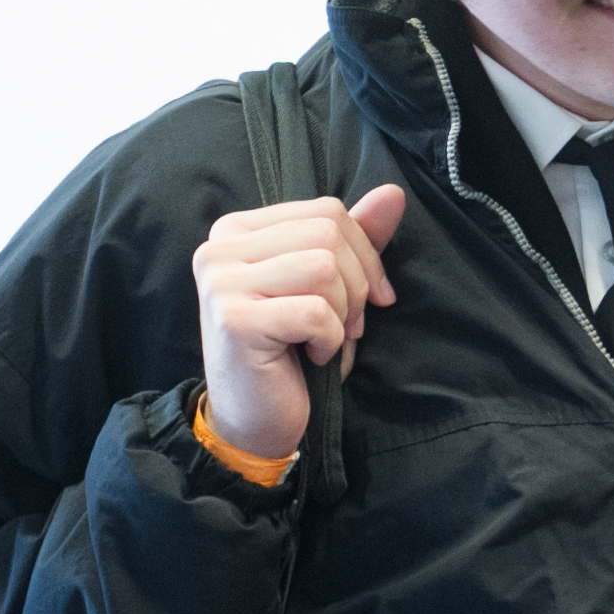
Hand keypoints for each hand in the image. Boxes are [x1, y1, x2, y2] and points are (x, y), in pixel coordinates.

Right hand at [194, 184, 408, 461]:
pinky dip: (330, 340)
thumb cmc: (292, 351)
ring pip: (322, 268)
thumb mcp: (327, 287)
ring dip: (342, 314)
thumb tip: (393, 193)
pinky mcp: (234, 320)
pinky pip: (315, 312)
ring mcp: (221, 282)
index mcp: (237, 230)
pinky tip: (311, 357)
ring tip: (327, 339)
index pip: (325, 210)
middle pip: (327, 234)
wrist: (254, 420)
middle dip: (357, 284)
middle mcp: (219, 248)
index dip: (364, 253)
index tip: (371, 297)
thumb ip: (354, 238)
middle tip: (348, 325)